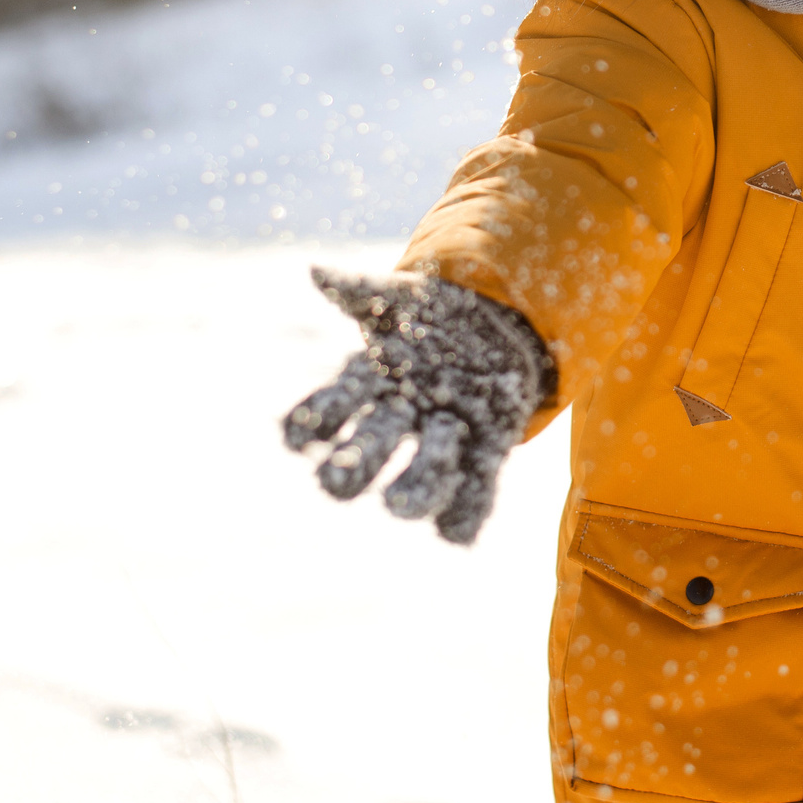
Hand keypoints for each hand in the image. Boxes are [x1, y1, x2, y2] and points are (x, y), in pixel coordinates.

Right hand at [281, 268, 553, 544]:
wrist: (499, 326)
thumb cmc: (434, 314)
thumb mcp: (399, 297)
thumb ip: (360, 290)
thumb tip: (315, 271)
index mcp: (372, 383)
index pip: (327, 410)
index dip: (310, 424)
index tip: (302, 433)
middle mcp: (400, 420)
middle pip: (364, 453)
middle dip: (351, 468)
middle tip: (340, 475)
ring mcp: (442, 440)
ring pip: (416, 483)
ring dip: (410, 492)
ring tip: (399, 501)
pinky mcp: (486, 452)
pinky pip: (471, 498)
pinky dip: (464, 518)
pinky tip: (458, 532)